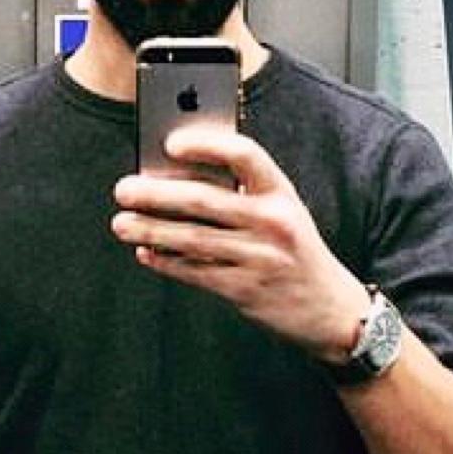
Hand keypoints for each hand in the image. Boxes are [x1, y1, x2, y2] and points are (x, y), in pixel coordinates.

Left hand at [111, 125, 362, 360]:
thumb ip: (243, 194)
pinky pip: (196, 272)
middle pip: (205, 200)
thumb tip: (178, 178)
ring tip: (121, 222)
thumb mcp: (284, 213)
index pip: (244, 155)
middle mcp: (273, 222)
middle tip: (124, 189)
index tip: (170, 143)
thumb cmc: (296, 252)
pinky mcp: (246, 290)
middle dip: (157, 194)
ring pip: (193, 238)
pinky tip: (146, 253)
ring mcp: (259, 257)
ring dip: (151, 229)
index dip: (206, 145)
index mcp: (282, 194)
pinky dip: (166, 262)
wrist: (331, 310)